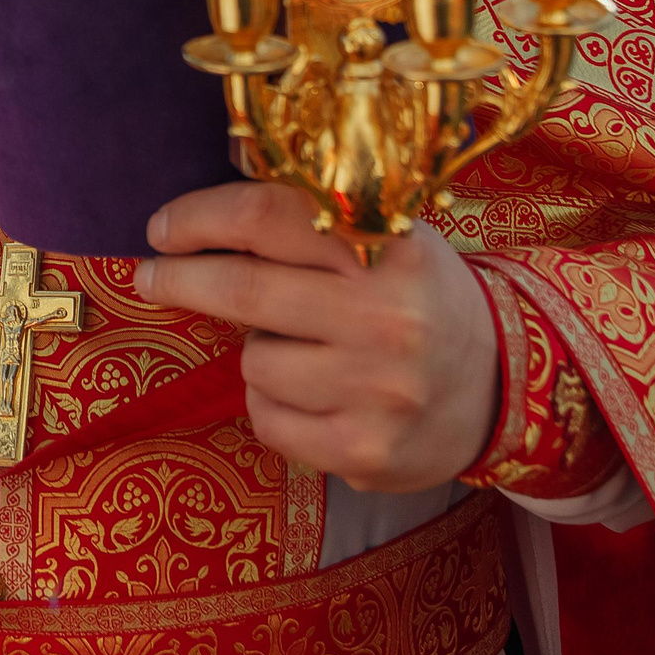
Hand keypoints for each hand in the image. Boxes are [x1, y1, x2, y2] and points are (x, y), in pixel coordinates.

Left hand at [135, 181, 498, 492]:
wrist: (505, 385)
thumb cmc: (422, 297)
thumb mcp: (391, 237)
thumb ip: (314, 218)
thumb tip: (211, 204)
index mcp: (390, 244)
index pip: (268, 215)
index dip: (200, 218)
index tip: (161, 229)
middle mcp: (387, 314)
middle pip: (244, 289)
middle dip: (180, 280)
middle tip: (149, 276)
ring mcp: (377, 388)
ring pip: (254, 363)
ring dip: (256, 352)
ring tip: (302, 349)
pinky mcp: (366, 450)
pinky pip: (270, 422)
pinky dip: (273, 406)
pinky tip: (313, 396)